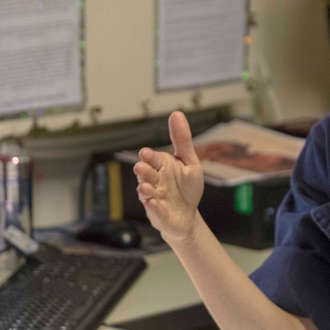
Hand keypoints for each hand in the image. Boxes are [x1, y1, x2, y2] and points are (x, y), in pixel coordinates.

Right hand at [133, 111, 204, 243]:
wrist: (187, 215)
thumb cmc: (186, 188)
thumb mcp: (189, 162)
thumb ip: (182, 140)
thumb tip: (177, 113)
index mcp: (162, 166)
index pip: (153, 159)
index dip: (149, 157)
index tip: (145, 153)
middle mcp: (155, 181)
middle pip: (147, 175)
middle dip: (143, 172)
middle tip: (140, 167)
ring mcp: (154, 198)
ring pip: (147, 193)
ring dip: (145, 190)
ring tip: (145, 187)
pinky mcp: (158, 214)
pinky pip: (154, 210)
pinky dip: (153, 208)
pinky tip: (153, 203)